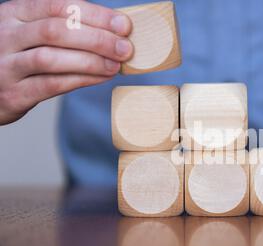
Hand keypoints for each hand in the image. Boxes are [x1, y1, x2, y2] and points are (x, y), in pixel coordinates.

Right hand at [0, 0, 132, 124]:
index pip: (58, 5)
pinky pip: (51, 85)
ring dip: (90, 61)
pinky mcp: (13, 94)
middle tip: (125, 48)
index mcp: (14, 14)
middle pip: (56, 30)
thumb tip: (112, 30)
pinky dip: (80, 80)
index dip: (95, 15)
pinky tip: (101, 78)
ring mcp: (6, 65)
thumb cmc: (15, 57)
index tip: (123, 25)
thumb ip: (60, 27)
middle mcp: (6, 36)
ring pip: (51, 58)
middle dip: (97, 39)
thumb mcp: (28, 32)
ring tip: (116, 65)